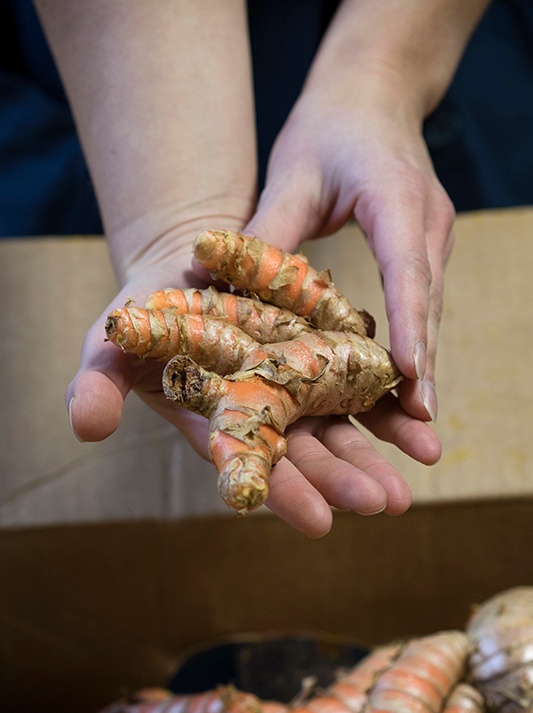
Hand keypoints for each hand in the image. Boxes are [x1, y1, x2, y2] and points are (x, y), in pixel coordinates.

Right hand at [67, 218, 439, 538]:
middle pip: (309, 453)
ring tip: (423, 469)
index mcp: (218, 424)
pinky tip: (422, 419)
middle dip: (346, 479)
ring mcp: (299, 384)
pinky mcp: (323, 349)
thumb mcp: (109, 347)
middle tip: (386, 502)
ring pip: (344, 423)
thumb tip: (85, 428)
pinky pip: (361, 374)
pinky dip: (390, 397)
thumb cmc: (141, 317)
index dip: (280, 491)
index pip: (251, 467)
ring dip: (380, 449)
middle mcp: (265, 415)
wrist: (185, 266)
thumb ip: (97, 387)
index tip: (316, 520)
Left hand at [231, 43, 451, 532]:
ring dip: (422, 364)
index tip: (409, 375)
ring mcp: (432, 237)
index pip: (406, 268)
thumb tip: (213, 281)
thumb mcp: (292, 172)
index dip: (408, 325)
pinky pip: (419, 303)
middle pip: (426, 302)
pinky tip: (401, 384)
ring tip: (416, 424)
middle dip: (423, 365)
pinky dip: (412, 343)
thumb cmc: (331, 127)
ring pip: (428, 310)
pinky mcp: (424, 249)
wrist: (375, 93)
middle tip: (421, 425)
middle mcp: (426, 223)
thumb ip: (267, 231)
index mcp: (395, 198)